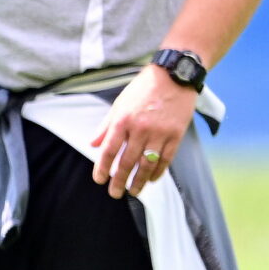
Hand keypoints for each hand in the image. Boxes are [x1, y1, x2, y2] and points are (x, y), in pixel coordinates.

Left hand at [92, 64, 192, 198]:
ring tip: (133, 192)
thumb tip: (92, 144)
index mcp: (122, 120)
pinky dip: (158, 172)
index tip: (99, 180)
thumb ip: (106, 126)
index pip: (108, 150)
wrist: (174, 76)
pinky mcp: (176, 135)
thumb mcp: (119, 104)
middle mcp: (140, 128)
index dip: (102, 168)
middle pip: (127, 161)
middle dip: (120, 180)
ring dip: (139, 181)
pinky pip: (166, 159)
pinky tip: (151, 180)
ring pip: (147, 164)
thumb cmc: (143, 89)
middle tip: (115, 193)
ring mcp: (159, 133)